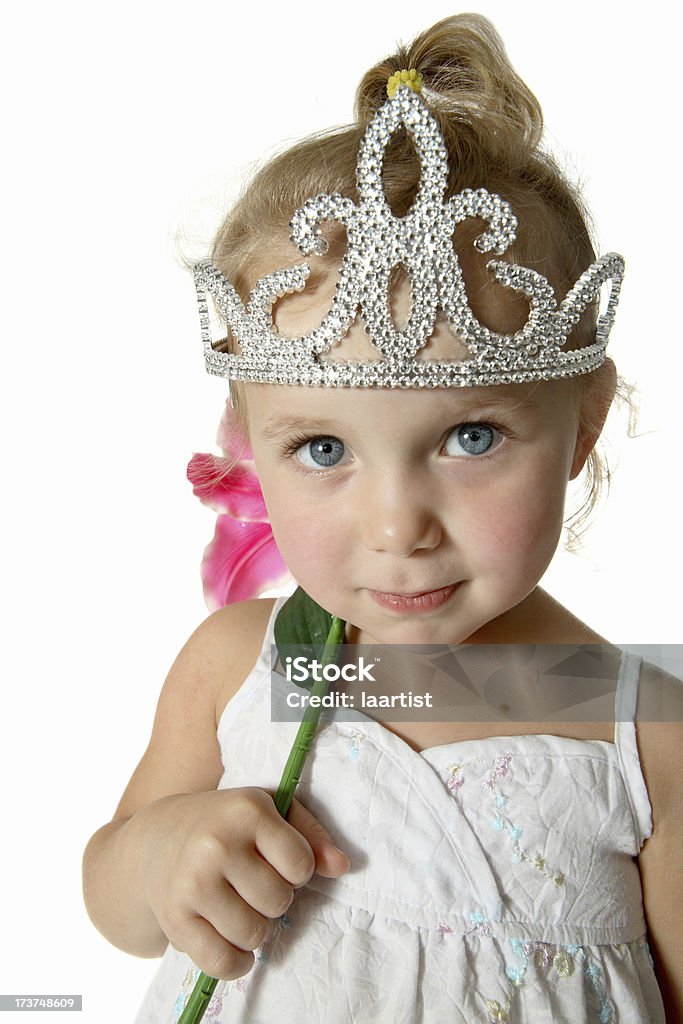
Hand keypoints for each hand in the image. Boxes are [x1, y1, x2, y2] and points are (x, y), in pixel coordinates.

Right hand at [140, 787, 349, 979]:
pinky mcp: (175, 919)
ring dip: (255, 927)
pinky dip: (236, 961)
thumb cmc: (226, 824)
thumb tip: (341, 866)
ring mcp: (192, 883)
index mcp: (247, 809)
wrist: (156, 840)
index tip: (275, 859)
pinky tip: (229, 937)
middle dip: (274, 898)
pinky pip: (224, 962)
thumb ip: (311, 835)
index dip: (296, 869)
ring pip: (255, 934)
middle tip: (251, 882)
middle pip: (280, 902)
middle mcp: (216, 843)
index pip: (302, 865)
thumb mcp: (269, 812)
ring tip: (238, 904)